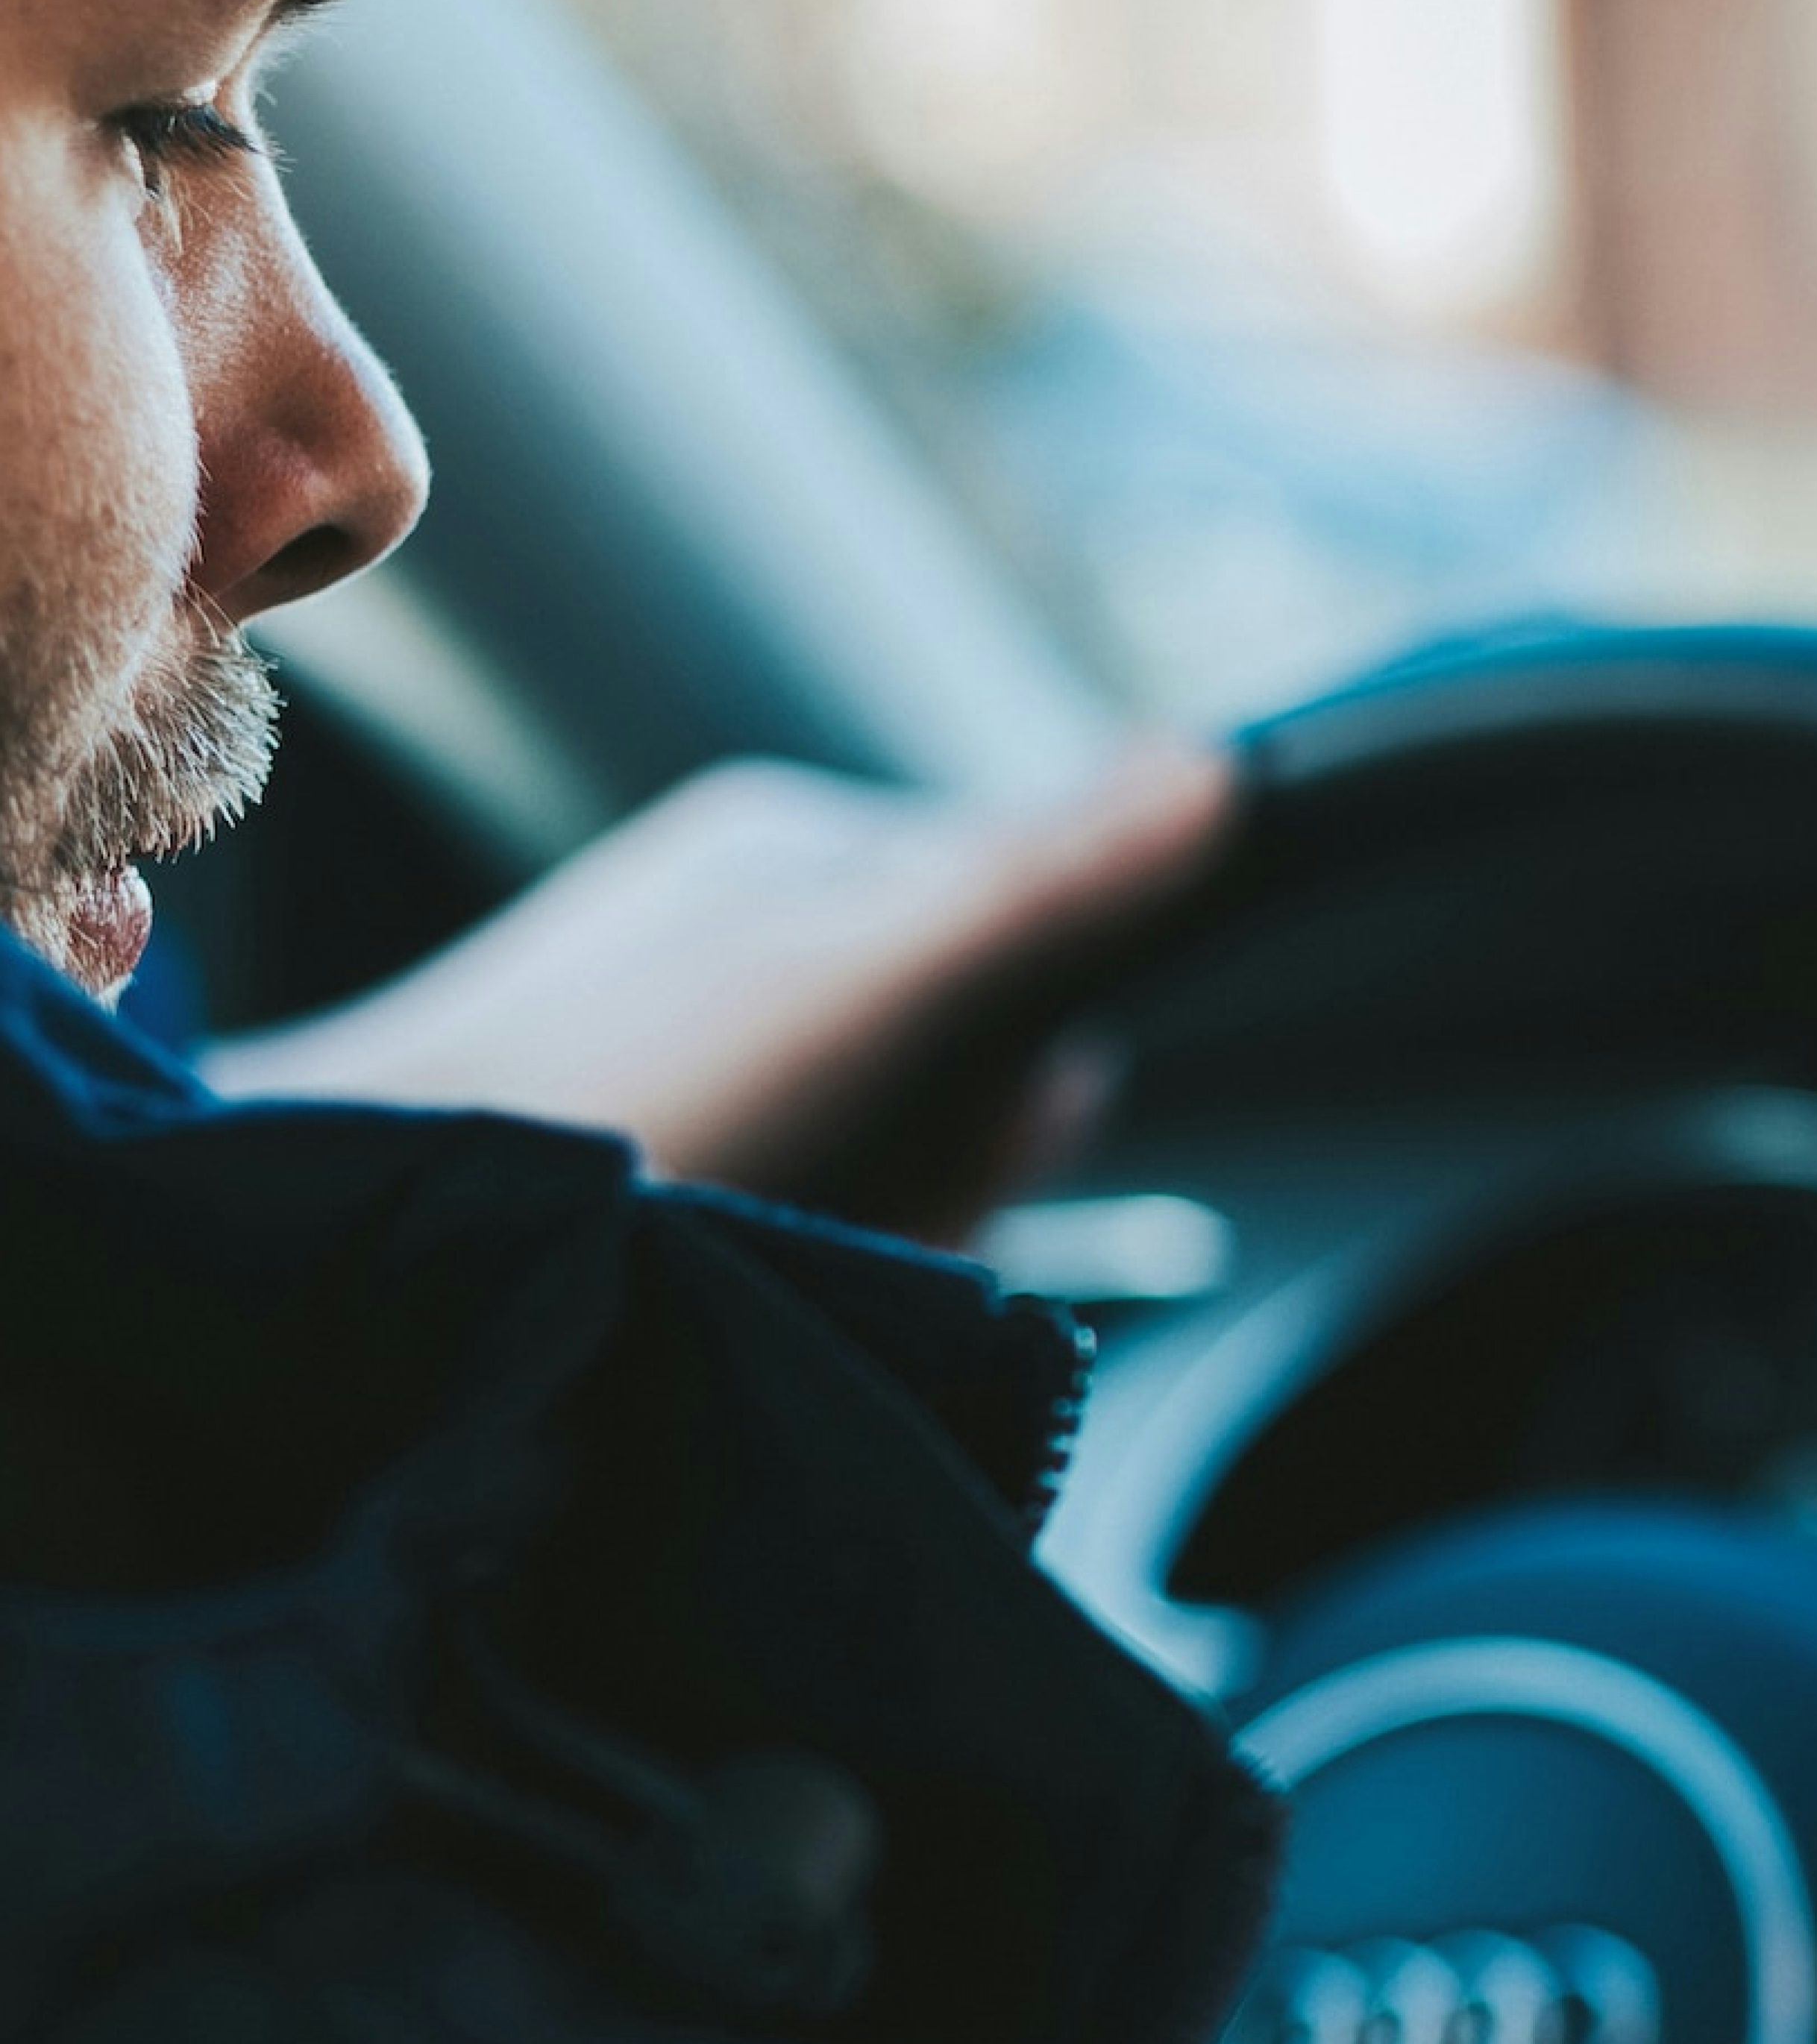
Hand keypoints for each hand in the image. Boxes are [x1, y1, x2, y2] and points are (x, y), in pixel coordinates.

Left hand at [203, 744, 1235, 1235]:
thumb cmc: (615, 1097)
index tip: (986, 1116)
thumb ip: (1043, 881)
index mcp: (802, 854)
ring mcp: (701, 1052)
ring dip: (882, 1232)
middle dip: (956, 1165)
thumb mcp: (869, 979)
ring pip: (897, 1163)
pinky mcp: (656, 1161)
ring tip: (778, 1244)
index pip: (1038, 928)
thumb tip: (1217, 770)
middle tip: (864, 1197)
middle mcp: (752, 936)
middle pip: (975, 1066)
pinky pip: (810, 1226)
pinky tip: (730, 1273)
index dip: (1037, 1065)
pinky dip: (804, 1270)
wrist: (372, 1244)